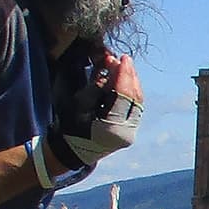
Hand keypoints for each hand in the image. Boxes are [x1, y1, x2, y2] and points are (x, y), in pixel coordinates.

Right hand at [50, 53, 142, 169]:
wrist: (73, 150)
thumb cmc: (71, 127)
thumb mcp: (79, 104)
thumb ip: (97, 84)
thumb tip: (110, 62)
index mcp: (112, 129)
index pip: (124, 96)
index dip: (124, 75)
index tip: (122, 58)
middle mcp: (127, 133)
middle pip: (135, 98)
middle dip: (130, 76)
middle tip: (123, 59)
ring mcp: (131, 132)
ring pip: (138, 102)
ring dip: (132, 82)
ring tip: (123, 66)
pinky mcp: (131, 129)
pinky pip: (134, 106)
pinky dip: (130, 91)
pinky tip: (124, 79)